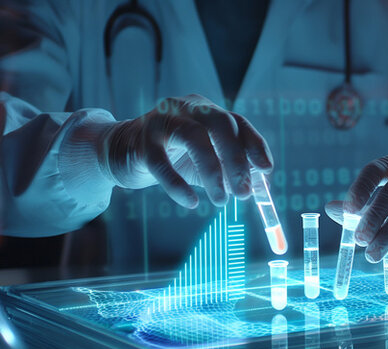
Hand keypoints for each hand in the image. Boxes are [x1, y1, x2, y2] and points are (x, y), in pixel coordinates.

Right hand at [105, 94, 272, 207]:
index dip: (254, 145)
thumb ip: (229, 168)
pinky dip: (178, 185)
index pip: (237, 122)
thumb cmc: (171, 156)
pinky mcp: (140, 141)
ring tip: (221, 200)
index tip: (266, 170)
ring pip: (194, 138)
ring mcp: (162, 121)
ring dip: (212, 172)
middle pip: (220, 124)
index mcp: (205, 110)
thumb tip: (256, 184)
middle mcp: (186, 108)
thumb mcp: (204, 161)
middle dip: (236, 159)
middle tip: (243, 193)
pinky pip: (162, 163)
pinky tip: (191, 202)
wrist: (121, 152)